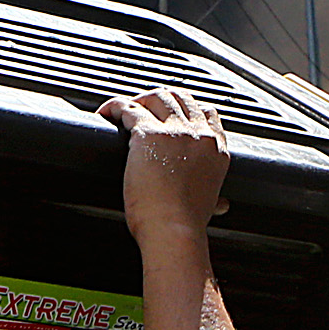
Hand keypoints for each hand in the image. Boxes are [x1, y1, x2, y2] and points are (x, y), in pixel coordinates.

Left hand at [98, 85, 229, 245]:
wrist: (175, 232)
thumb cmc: (186, 226)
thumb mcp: (210, 206)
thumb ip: (215, 199)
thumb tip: (221, 205)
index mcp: (216, 150)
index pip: (207, 112)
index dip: (187, 108)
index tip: (171, 115)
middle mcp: (199, 135)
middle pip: (181, 97)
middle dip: (160, 99)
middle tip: (143, 109)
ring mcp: (175, 132)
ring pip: (157, 97)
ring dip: (139, 100)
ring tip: (123, 110)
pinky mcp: (148, 135)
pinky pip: (129, 107)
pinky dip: (115, 106)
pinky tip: (107, 113)